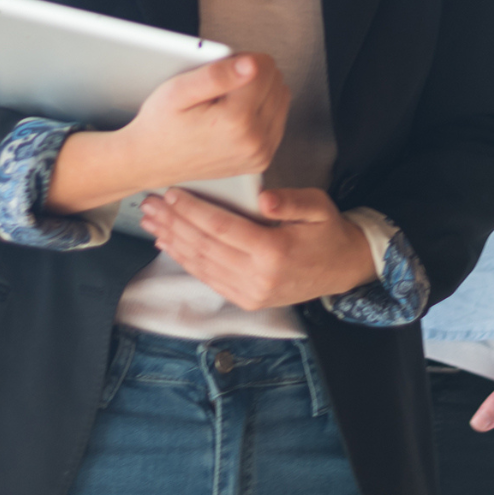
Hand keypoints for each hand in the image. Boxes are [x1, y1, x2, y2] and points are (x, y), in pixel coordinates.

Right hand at [117, 53, 289, 184]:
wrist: (151, 162)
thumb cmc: (161, 126)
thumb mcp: (178, 90)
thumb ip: (216, 74)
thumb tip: (251, 64)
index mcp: (236, 121)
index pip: (265, 67)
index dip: (241, 59)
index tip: (222, 68)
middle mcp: (254, 141)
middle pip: (277, 82)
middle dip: (253, 75)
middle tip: (221, 86)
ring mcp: (260, 154)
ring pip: (282, 100)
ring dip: (260, 92)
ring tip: (227, 100)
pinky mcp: (260, 161)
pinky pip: (278, 121)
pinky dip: (262, 111)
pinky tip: (236, 113)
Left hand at [141, 186, 371, 310]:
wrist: (343, 269)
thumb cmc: (328, 231)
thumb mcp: (318, 205)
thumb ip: (290, 201)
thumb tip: (262, 200)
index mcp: (274, 252)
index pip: (221, 228)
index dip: (192, 210)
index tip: (171, 193)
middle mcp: (258, 278)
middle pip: (204, 247)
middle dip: (173, 224)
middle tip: (149, 205)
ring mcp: (251, 294)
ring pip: (201, 265)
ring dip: (172, 243)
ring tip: (151, 223)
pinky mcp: (247, 301)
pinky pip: (209, 279)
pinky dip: (185, 262)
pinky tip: (169, 245)